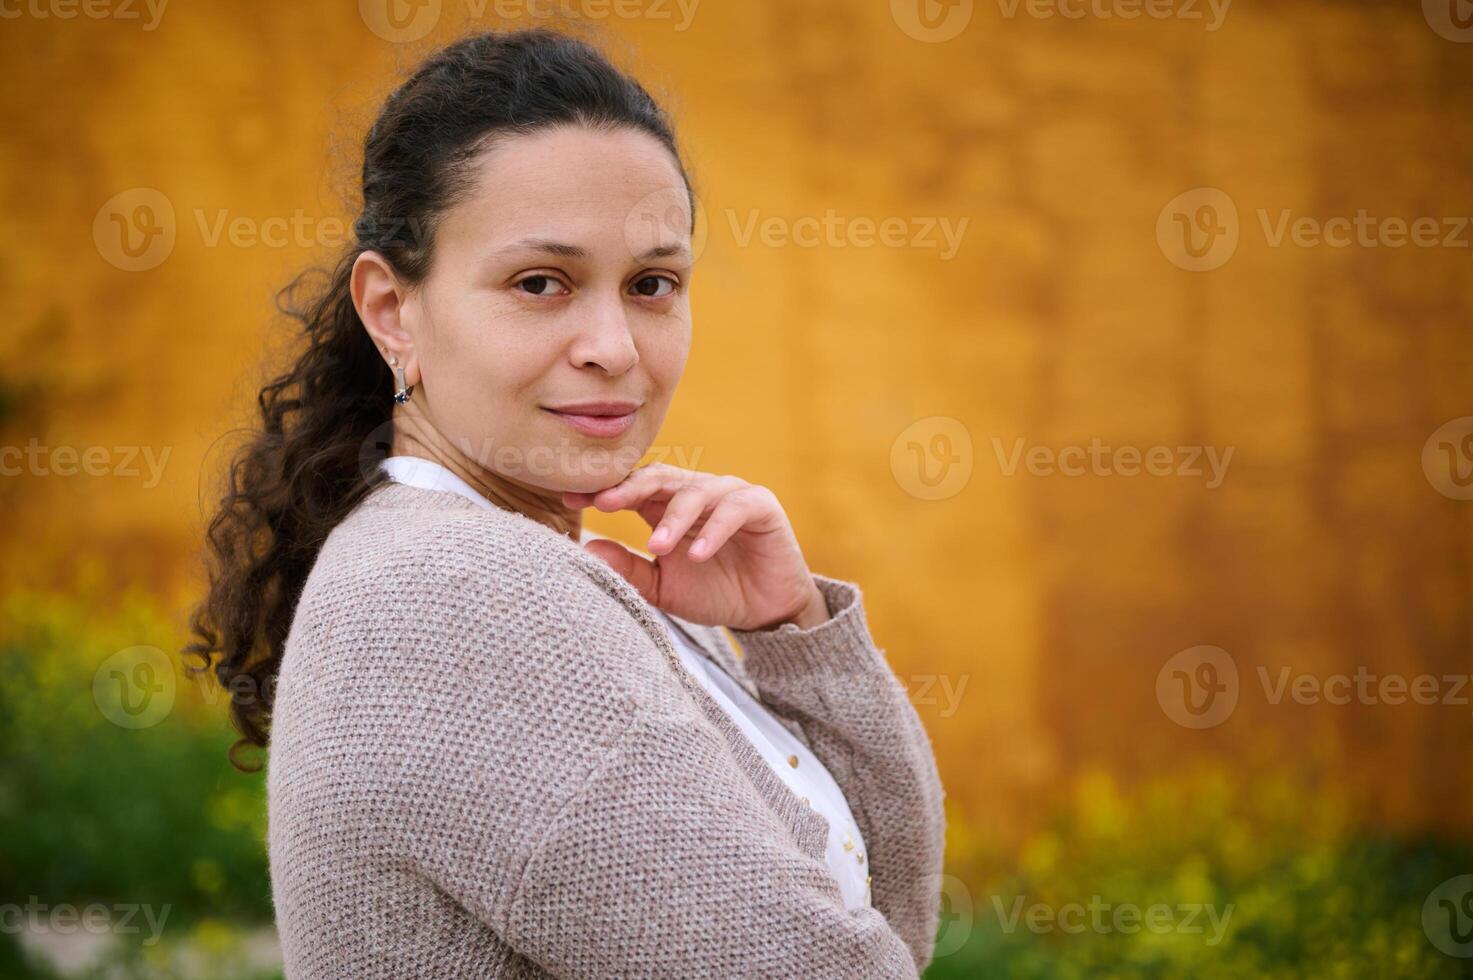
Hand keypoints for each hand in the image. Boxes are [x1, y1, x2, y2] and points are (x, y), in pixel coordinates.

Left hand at [562, 463, 828, 630]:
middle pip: (659, 478)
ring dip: (674, 519)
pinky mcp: (761, 505)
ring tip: (656, 546)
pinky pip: (734, 509)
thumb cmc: (713, 592)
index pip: (632, 487)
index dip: (605, 490)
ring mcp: (730, 494)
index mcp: (667, 505)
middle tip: (604, 504)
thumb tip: (588, 548)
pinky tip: (697, 554)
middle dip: (630, 488)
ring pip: (695, 492)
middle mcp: (697, 491)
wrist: (766, 612)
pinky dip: (714, 530)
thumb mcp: (662, 587)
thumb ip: (629, 569)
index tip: (571, 500)